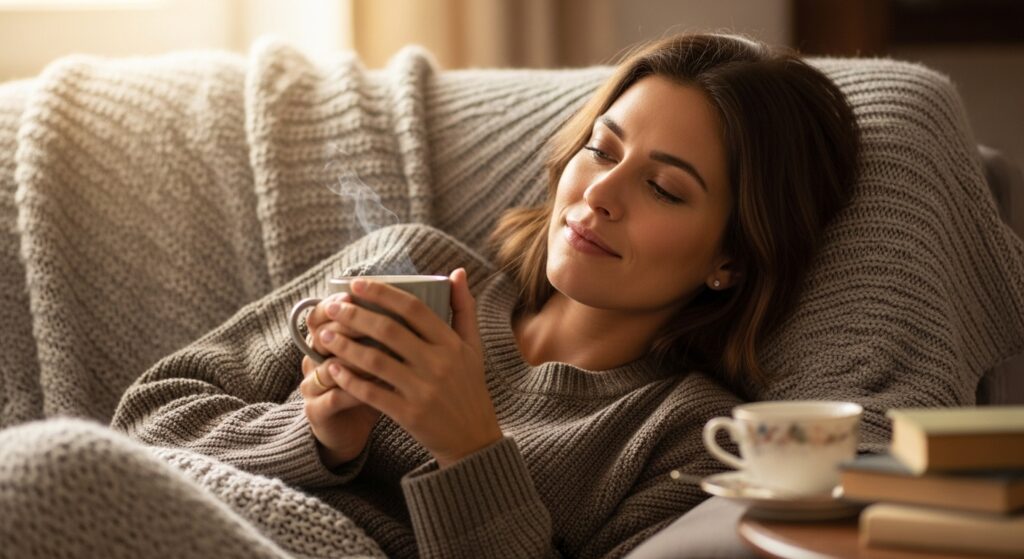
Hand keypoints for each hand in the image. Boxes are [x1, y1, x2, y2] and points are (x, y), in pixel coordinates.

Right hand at [299, 293, 381, 468]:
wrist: (350, 430)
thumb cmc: (373, 386)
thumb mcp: (382, 356)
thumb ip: (394, 328)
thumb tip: (420, 297)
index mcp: (325, 339)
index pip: (321, 312)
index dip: (338, 301)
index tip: (361, 290)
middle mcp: (314, 358)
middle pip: (322, 333)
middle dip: (351, 324)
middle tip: (378, 319)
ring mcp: (312, 385)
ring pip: (329, 365)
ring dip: (358, 359)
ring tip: (384, 354)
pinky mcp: (316, 411)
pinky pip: (335, 397)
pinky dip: (357, 389)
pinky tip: (380, 385)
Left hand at [316, 268, 502, 467]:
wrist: (473, 438)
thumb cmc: (469, 387)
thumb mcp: (473, 346)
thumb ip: (464, 308)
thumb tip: (457, 271)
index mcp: (452, 344)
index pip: (414, 308)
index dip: (383, 293)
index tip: (357, 284)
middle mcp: (439, 364)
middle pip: (389, 331)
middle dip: (356, 316)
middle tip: (332, 307)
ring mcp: (424, 390)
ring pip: (376, 362)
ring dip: (346, 346)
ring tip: (324, 336)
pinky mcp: (410, 415)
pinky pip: (373, 393)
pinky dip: (350, 380)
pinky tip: (333, 369)